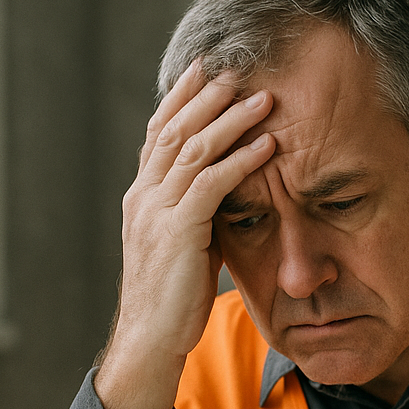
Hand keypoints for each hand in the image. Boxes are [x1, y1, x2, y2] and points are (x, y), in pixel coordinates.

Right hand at [94, 61, 275, 408]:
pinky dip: (240, 160)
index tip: (204, 72)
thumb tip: (223, 201)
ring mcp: (156, 212)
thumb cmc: (171, 301)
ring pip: (192, 149)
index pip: (158, 135)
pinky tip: (266, 146)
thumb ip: (196, 217)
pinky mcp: (177, 232)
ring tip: (263, 98)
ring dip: (231, 120)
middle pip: (173, 130)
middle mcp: (143, 196)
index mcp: (141, 198)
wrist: (149, 340)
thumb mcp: (182, 249)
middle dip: (207, 97)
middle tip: (237, 69)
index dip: (181, 100)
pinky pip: (211, 184)